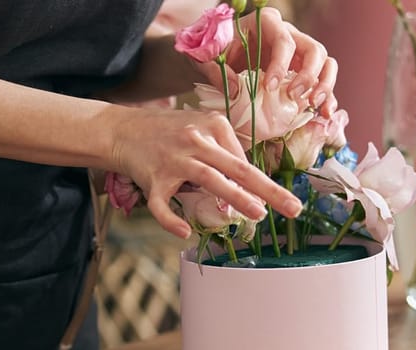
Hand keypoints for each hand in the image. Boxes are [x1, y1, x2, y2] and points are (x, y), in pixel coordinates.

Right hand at [108, 106, 303, 238]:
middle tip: (293, 208)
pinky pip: (161, 204)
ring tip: (257, 214)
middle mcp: (195, 140)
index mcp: (213, 125)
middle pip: (238, 168)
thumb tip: (251, 183)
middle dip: (268, 189)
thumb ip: (225, 150)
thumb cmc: (168, 132)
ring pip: (209, 179)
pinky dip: (171, 220)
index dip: (262, 184)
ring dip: (236, 197)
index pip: (243, 160)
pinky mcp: (152, 178)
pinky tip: (184, 232)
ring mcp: (174, 159)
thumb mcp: (201, 128)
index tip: (281, 202)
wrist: (123, 129)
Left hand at [194, 7, 340, 116]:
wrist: (219, 54)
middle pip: (314, 50)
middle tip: (294, 96)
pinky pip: (323, 81)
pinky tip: (325, 112)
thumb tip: (234, 90)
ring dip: (325, 85)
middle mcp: (290, 34)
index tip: (270, 86)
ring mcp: (299, 53)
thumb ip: (217, 70)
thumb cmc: (216, 50)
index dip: (281, 65)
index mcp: (268, 24)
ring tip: (314, 104)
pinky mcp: (303, 71)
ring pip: (326, 63)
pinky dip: (328, 97)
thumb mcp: (210, 56)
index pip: (284, 42)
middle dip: (309, 75)